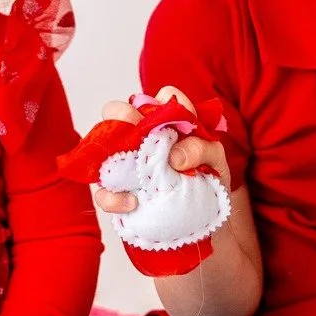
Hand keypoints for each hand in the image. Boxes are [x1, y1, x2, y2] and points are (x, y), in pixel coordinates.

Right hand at [92, 87, 229, 215]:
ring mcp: (126, 162)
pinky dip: (113, 197)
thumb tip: (174, 156)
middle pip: (117, 112)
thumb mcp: (214, 159)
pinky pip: (104, 192)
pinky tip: (132, 202)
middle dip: (121, 115)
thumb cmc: (209, 178)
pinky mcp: (118, 191)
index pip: (159, 99)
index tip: (174, 124)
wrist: (206, 216)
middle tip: (137, 135)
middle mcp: (141, 136)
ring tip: (132, 173)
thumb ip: (201, 148)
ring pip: (101, 147)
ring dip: (109, 154)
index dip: (162, 105)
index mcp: (166, 121)